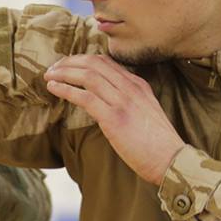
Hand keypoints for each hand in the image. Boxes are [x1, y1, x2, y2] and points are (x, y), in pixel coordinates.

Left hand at [44, 54, 184, 185]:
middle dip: (69, 62)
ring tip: (49, 76)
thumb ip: (128, 101)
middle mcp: (130, 88)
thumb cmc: (157, 144)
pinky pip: (85, 96)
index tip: (66, 65)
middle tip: (53, 68)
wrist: (171, 160)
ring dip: (64, 73)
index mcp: (138, 84)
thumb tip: (104, 102)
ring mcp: (123, 101)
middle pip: (94, 63)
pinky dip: (66, 90)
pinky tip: (54, 88)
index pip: (105, 62)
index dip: (82, 60)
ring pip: (88, 76)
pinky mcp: (114, 118)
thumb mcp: (145, 112)